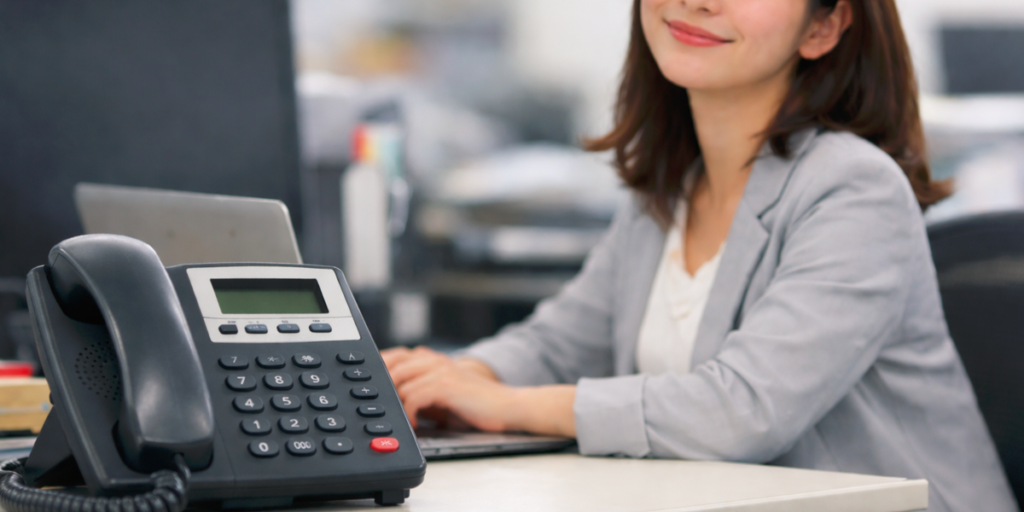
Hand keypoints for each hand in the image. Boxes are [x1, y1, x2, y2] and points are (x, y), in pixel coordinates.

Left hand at [381, 346, 577, 436]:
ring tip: (396, 419)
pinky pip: (412, 396)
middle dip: (381, 387)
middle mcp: (435, 360)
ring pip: (399, 380)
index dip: (379, 370)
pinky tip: (414, 424)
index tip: (371, 390)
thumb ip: (422, 392)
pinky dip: (408, 412)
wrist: (509, 406)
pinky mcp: (446, 384)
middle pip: (391, 365)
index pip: (394, 355)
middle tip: (379, 408)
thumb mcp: (445, 396)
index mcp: (433, 360)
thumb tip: (394, 403)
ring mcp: (440, 370)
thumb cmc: (478, 405)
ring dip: (394, 403)